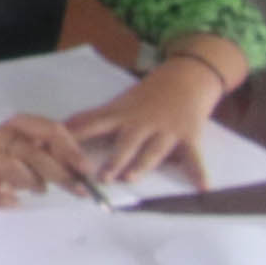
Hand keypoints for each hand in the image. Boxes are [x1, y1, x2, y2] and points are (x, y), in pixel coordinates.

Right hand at [0, 112, 95, 207]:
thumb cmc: (4, 151)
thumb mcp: (29, 142)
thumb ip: (53, 152)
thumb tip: (83, 170)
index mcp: (17, 126)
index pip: (49, 131)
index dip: (70, 150)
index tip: (86, 169)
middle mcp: (1, 138)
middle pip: (34, 153)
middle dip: (59, 173)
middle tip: (77, 189)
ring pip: (14, 169)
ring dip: (33, 182)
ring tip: (39, 189)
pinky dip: (5, 200)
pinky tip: (12, 201)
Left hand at [65, 56, 224, 187]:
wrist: (186, 77)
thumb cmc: (147, 95)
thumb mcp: (119, 103)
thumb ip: (94, 118)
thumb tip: (62, 126)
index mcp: (122, 116)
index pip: (95, 125)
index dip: (78, 136)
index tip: (63, 149)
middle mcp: (143, 123)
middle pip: (126, 142)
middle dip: (114, 158)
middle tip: (101, 176)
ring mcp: (166, 130)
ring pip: (153, 150)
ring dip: (142, 165)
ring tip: (130, 178)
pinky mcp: (189, 136)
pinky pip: (194, 157)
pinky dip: (199, 172)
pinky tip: (202, 187)